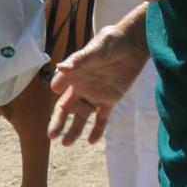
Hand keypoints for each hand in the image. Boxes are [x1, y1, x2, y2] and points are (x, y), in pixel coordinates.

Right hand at [47, 23, 148, 145]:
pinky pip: (102, 118)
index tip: (57, 90)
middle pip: (66, 107)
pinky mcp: (110, 99)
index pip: (59, 85)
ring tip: (67, 144)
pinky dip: (97, 129)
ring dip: (74, 130)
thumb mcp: (97, 50)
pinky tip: (92, 141)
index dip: (57, 88)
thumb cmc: (112, 42)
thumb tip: (61, 67)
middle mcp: (81, 86)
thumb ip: (79, 60)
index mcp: (74, 73)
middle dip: (58, 121)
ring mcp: (95, 94)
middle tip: (51, 136)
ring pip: (82, 116)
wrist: (135, 44)